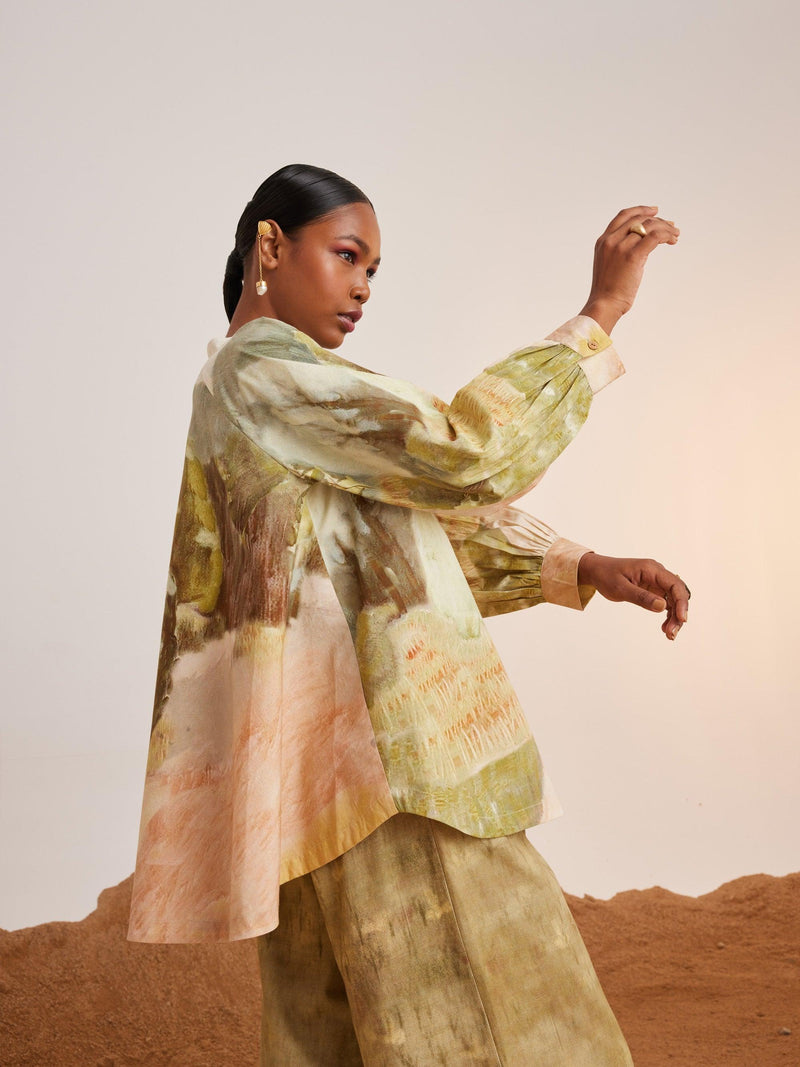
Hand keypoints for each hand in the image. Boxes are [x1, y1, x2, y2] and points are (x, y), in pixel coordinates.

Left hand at [577, 552, 690, 640]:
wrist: (598, 571)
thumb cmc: (607, 576)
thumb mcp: (620, 588)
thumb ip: (641, 597)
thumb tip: (662, 606)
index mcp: (651, 569)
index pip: (675, 584)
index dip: (681, 602)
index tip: (682, 619)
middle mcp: (657, 574)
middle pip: (677, 594)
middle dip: (678, 614)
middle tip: (672, 633)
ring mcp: (656, 582)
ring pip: (674, 600)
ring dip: (674, 617)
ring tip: (669, 634)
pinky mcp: (654, 589)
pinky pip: (666, 602)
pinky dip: (668, 615)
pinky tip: (664, 628)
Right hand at [579, 206, 679, 334]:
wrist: (604, 304)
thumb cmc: (608, 291)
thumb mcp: (610, 264)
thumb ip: (622, 251)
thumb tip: (644, 245)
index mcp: (603, 241)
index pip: (623, 216)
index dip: (640, 210)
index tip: (655, 211)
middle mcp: (611, 240)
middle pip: (639, 219)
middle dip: (658, 220)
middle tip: (671, 226)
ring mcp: (621, 247)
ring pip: (648, 226)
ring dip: (665, 228)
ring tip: (675, 234)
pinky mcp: (633, 256)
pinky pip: (654, 237)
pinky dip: (666, 235)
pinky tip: (673, 240)